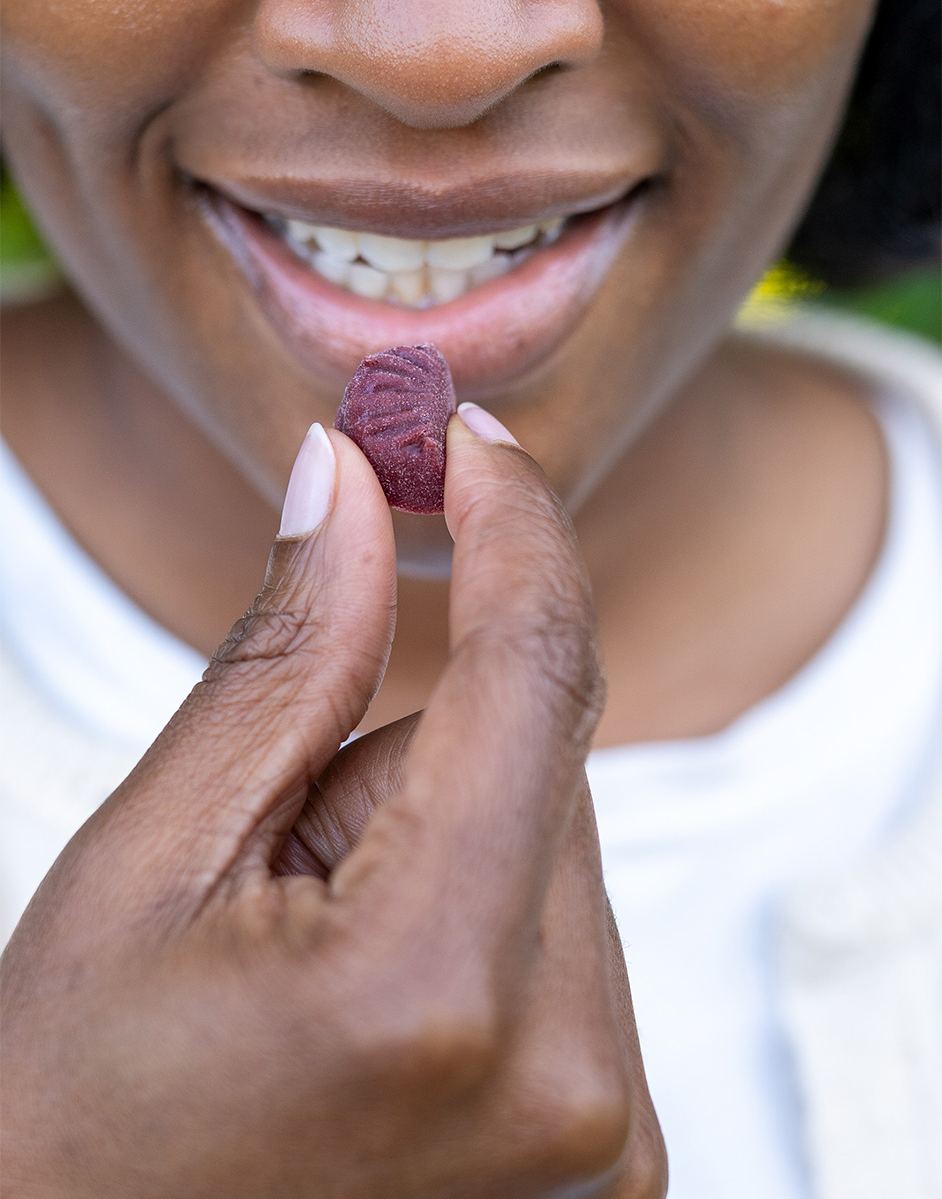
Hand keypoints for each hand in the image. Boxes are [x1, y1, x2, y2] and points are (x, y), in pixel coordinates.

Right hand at [1, 415, 665, 1197]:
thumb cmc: (73, 1105)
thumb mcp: (155, 860)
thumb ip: (285, 656)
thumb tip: (346, 479)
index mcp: (433, 984)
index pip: (536, 673)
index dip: (513, 529)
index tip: (475, 444)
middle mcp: (567, 1077)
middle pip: (552, 766)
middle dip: (432, 745)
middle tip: (295, 847)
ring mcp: (604, 1139)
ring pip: (566, 848)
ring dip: (459, 837)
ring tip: (325, 953)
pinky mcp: (610, 1156)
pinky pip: (578, 941)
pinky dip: (494, 914)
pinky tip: (390, 1000)